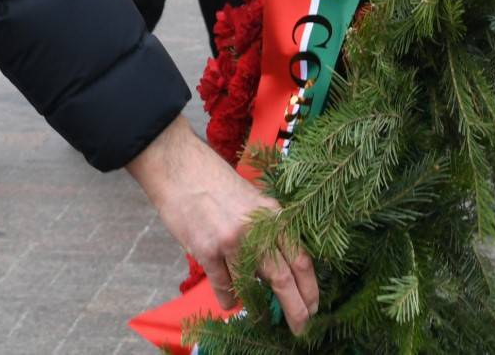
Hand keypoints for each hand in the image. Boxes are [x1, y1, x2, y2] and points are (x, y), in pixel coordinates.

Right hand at [126, 117, 317, 334]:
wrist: (179, 166)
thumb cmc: (215, 182)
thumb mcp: (252, 199)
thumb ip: (266, 230)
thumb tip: (280, 268)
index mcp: (272, 213)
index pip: (301, 258)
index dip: (309, 288)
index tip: (314, 307)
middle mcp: (256, 229)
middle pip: (283, 280)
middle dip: (296, 310)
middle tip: (302, 328)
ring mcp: (231, 241)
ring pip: (251, 288)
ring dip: (257, 307)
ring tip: (259, 315)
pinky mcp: (207, 250)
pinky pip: (224, 287)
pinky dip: (229, 299)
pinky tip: (230, 301)